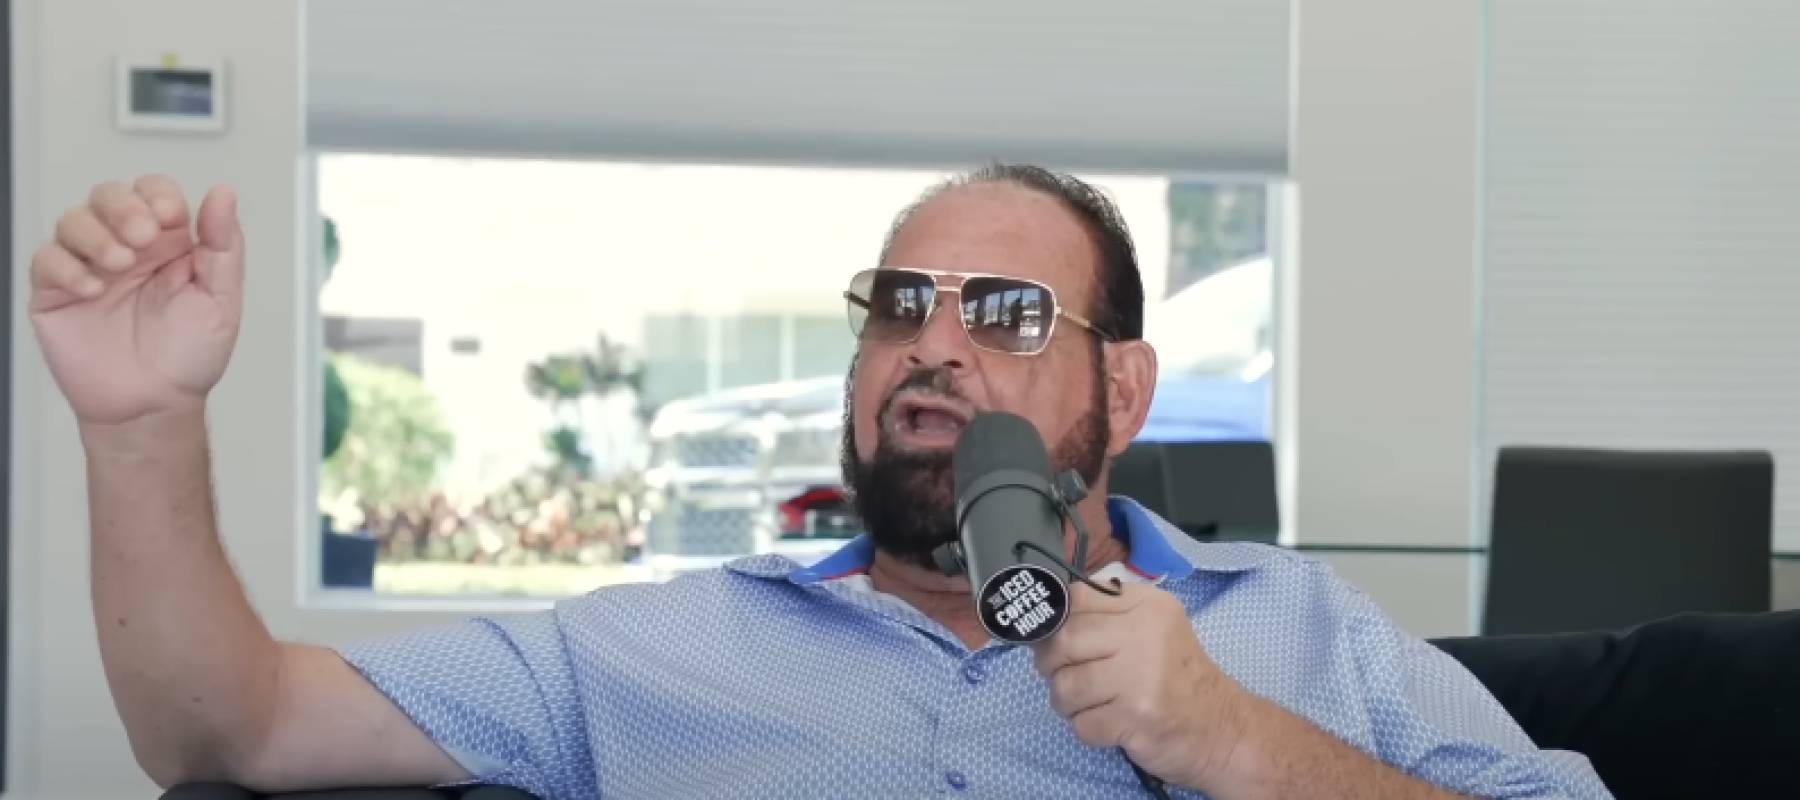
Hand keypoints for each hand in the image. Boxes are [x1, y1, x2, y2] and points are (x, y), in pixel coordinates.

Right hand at [29, 177, 244, 425]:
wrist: (152, 405)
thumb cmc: (188, 357)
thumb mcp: (220, 299)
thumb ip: (223, 244)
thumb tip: (223, 194)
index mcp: (169, 244)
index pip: (154, 192)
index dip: (158, 195)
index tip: (169, 218)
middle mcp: (127, 250)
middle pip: (109, 195)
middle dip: (123, 207)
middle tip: (141, 237)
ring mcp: (89, 268)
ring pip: (74, 220)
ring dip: (95, 234)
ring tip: (119, 266)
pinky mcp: (57, 293)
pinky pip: (46, 260)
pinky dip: (67, 267)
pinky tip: (92, 289)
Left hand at [1033, 581, 1251, 790]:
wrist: (1224, 729)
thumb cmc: (1178, 677)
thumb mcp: (1154, 628)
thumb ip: (1108, 615)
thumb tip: (1045, 620)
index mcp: (1147, 605)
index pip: (1077, 598)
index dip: (1056, 621)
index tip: (1057, 639)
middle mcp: (1143, 634)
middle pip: (1064, 640)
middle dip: (1051, 664)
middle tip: (1064, 675)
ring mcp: (1139, 678)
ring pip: (1065, 686)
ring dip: (1067, 702)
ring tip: (1091, 704)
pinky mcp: (1135, 718)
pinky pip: (1081, 724)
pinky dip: (1087, 729)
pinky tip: (1111, 725)